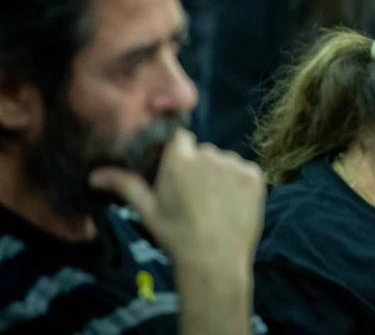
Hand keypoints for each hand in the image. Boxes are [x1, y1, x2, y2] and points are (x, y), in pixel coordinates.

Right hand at [89, 130, 265, 269]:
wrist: (215, 260)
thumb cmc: (176, 236)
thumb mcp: (148, 211)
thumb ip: (125, 185)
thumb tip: (95, 175)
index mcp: (180, 160)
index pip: (179, 138)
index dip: (178, 154)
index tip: (175, 173)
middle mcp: (209, 155)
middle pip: (203, 152)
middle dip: (198, 167)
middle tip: (194, 197)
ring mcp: (235, 164)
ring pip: (224, 162)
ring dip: (220, 175)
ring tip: (214, 205)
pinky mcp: (256, 176)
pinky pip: (245, 171)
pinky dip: (240, 184)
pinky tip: (232, 206)